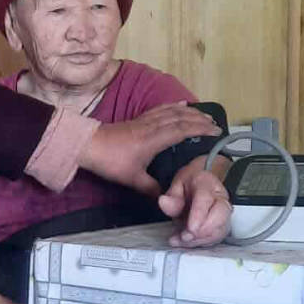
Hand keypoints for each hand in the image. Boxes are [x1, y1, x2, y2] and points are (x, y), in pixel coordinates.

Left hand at [82, 103, 221, 193]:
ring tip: (203, 114)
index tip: (216, 131)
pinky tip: (179, 104)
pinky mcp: (138, 119)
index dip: (201, 129)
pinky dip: (173, 106)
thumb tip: (166, 199)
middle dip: (200, 120)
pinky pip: (160, 109)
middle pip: (180, 118)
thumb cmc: (110, 161)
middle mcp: (152, 126)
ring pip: (171, 111)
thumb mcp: (132, 179)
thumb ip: (151, 189)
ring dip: (189, 112)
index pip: (183, 130)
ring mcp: (145, 121)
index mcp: (154, 139)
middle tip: (215, 124)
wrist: (88, 145)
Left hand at [160, 161, 232, 247]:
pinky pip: (215, 238)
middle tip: (184, 237)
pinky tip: (186, 242)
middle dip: (202, 231)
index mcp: (207, 184)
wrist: (197, 186)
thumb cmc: (189, 186)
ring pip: (219, 230)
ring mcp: (223, 213)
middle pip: (220, 217)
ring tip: (180, 240)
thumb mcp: (176, 186)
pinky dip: (200, 243)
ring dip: (199, 240)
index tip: (190, 229)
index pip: (206, 200)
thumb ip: (172, 197)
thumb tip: (164, 202)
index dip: (199, 216)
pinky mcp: (222, 225)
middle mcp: (220, 199)